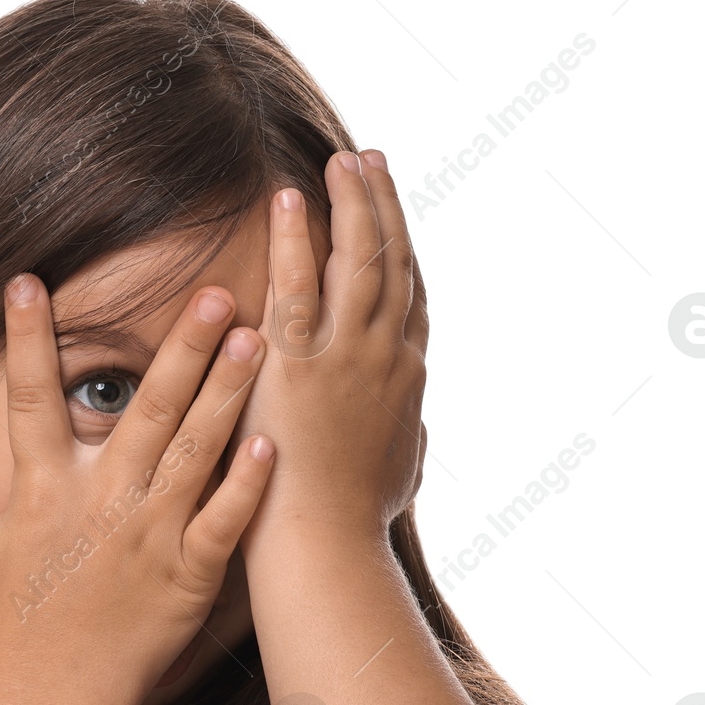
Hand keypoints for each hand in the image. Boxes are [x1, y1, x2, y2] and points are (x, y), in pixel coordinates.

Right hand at [0, 274, 274, 704]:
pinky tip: (274, 440)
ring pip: (196, 450)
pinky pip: (224, 519)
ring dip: (226, 392)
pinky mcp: (188, 575)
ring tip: (258, 339)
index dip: (27, 337)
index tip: (29, 280)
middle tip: (214, 294)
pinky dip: (249, 482)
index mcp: (42, 492)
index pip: (29, 399)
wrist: (47, 703)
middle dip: (180, 347)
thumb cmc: (6, 633)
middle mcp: (99, 502)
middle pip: (145, 409)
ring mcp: (149, 536)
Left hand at [232, 150, 427, 546]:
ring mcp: (347, 356)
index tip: (392, 211)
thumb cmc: (352, 521)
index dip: (404, 246)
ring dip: (352, 202)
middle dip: (383, 205)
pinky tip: (291, 197)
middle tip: (369, 161)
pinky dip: (298, 236)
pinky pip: (299, 284)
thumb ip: (406, 440)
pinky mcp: (300, 363)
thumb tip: (414, 427)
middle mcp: (387, 356)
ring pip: (358, 259)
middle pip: (394, 262)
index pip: (411, 297)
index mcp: (407, 378)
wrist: (325, 545)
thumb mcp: (397, 474)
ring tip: (339, 160)